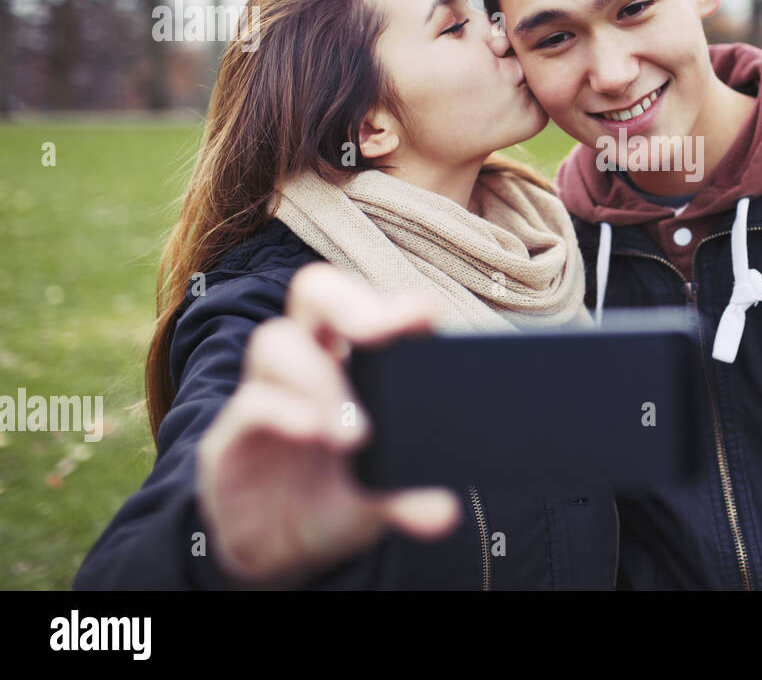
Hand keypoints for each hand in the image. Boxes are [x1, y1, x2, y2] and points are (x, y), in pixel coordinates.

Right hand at [196, 262, 461, 586]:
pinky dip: (283, 412)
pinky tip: (311, 433)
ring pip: (276, 340)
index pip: (366, 311)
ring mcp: (264, 395)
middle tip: (379, 334)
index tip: (425, 315)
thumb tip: (446, 512)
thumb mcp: (377, 503)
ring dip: (318, 377)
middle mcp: (305, 366)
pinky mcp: (229, 438)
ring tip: (354, 434)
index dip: (393, 305)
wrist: (277, 555)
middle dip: (348, 303)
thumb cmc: (334, 502)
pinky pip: (250, 403)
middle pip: (314, 293)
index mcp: (350, 366)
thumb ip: (408, 500)